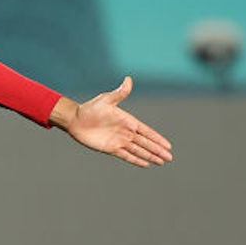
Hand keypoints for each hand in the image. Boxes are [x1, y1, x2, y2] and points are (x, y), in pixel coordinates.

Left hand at [50, 77, 173, 168]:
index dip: (157, 138)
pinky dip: (136, 160)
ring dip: (150, 156)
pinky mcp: (111, 148)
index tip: (168, 145)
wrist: (75, 120)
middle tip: (170, 158)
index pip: (147, 132)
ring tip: (162, 162)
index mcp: (128, 121)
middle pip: (146, 143)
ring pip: (139, 151)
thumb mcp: (106, 100)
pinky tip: (146, 164)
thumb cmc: (90, 108)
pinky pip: (126, 156)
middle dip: (158, 150)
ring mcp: (119, 141)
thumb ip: (119, 93)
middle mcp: (126, 132)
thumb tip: (128, 80)